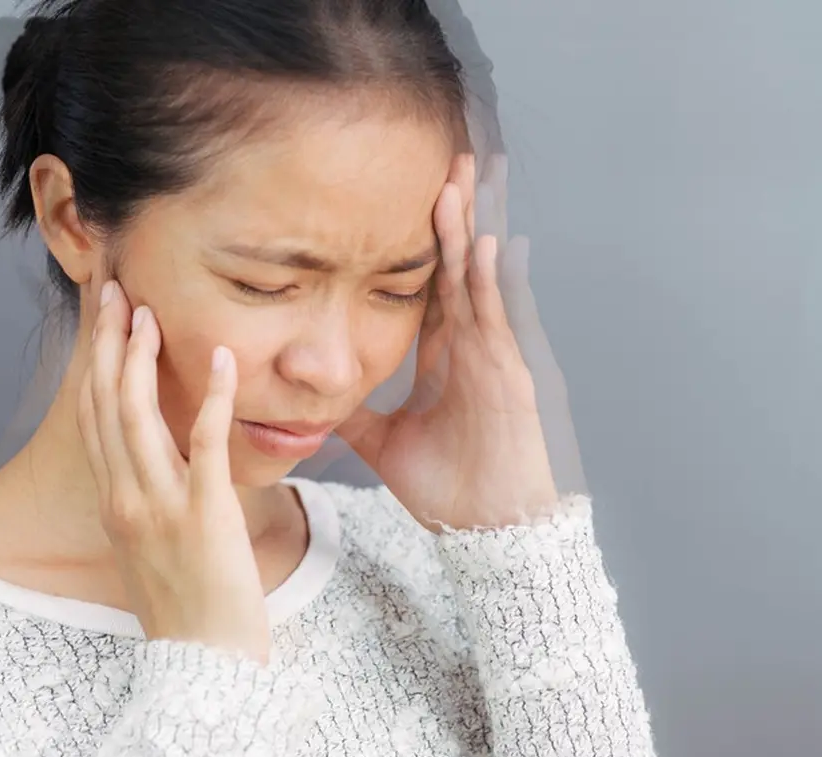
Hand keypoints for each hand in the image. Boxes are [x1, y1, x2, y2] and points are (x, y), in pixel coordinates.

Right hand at [78, 280, 270, 663]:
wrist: (202, 664)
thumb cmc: (185, 608)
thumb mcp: (150, 548)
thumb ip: (148, 501)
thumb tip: (159, 465)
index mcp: (114, 502)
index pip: (94, 417)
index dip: (96, 362)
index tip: (103, 318)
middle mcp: (126, 498)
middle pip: (107, 405)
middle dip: (108, 343)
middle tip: (117, 291)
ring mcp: (162, 506)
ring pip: (140, 417)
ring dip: (142, 359)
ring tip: (149, 311)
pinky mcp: (205, 516)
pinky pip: (207, 446)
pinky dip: (212, 399)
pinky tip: (222, 360)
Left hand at [337, 154, 559, 532]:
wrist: (488, 532)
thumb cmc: (449, 490)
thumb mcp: (385, 445)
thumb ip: (355, 416)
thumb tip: (314, 399)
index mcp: (444, 359)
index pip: (430, 288)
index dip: (421, 244)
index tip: (409, 199)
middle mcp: (470, 348)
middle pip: (457, 268)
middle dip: (451, 216)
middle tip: (445, 160)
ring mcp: (491, 357)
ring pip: (476, 281)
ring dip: (467, 231)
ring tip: (458, 180)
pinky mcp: (507, 376)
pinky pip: (495, 318)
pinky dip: (489, 281)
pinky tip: (483, 243)